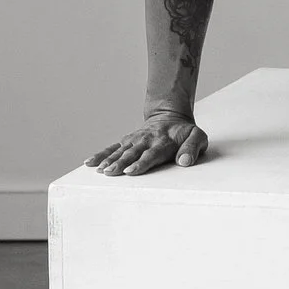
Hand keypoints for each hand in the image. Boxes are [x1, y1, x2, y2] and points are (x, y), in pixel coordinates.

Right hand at [88, 116, 209, 178]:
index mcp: (163, 142)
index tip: (131, 171)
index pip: (151, 154)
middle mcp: (146, 140)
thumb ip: (192, 149)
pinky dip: (101, 154)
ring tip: (100, 170)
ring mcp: (134, 140)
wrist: (169, 116)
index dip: (140, 163)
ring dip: (109, 160)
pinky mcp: (126, 140)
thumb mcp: (197, 137)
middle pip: (132, 153)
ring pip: (120, 150)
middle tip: (110, 172)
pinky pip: (112, 147)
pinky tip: (90, 163)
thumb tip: (185, 161)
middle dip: (120, 163)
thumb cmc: (184, 132)